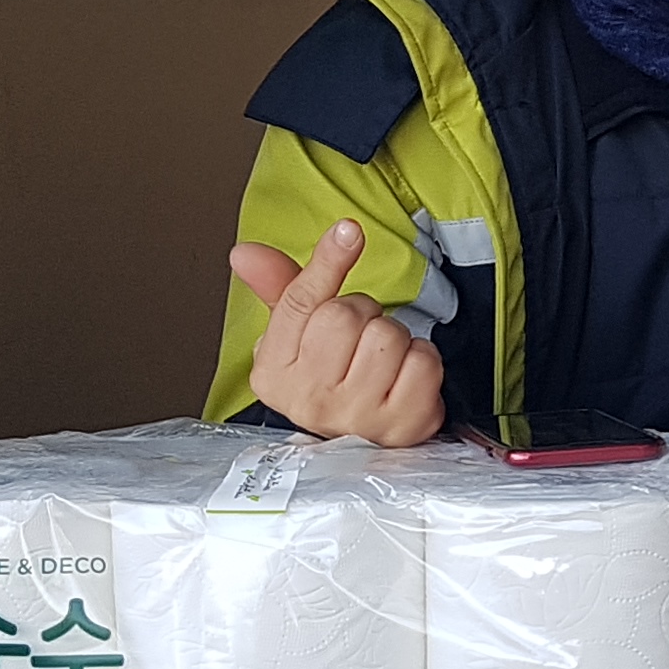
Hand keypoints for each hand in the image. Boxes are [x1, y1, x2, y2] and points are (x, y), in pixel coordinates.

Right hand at [230, 221, 444, 445]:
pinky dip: (423, 359)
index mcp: (273, 374)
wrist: (358, 438)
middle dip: (362, 312)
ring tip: (381, 359)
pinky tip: (404, 376)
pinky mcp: (403, 426)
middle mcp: (310, 400)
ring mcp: (357, 418)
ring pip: (388, 335)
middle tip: (358, 335)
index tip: (348, 231)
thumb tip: (244, 254)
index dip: (327, 261)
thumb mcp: (295, 335)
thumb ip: (278, 287)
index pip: (301, 304)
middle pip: (345, 315)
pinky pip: (424, 362)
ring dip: (394, 336)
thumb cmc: (327, 377)